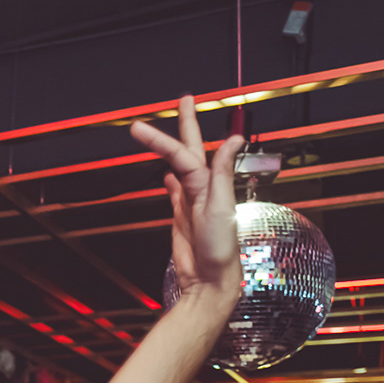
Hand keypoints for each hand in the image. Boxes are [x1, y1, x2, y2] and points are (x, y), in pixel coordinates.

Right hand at [128, 96, 242, 307]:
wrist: (210, 282)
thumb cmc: (220, 250)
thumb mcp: (221, 207)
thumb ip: (223, 173)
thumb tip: (235, 138)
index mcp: (209, 184)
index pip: (184, 154)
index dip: (167, 137)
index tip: (147, 123)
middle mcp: (201, 189)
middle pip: (189, 150)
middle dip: (184, 125)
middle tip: (183, 100)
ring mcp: (191, 202)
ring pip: (180, 166)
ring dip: (173, 148)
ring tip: (167, 133)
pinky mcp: (182, 218)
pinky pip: (176, 192)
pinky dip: (171, 180)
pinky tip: (166, 174)